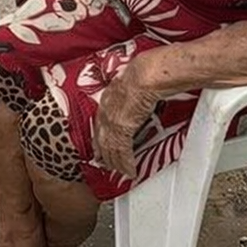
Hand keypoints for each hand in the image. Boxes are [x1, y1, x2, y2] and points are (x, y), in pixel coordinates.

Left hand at [93, 57, 160, 177]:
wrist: (146, 75)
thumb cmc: (145, 74)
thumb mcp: (132, 85)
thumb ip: (131, 96)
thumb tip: (139, 100)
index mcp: (107, 99)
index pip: (100, 124)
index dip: (100, 138)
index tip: (101, 147)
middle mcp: (106, 111)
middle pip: (102, 139)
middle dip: (105, 155)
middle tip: (109, 165)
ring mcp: (112, 121)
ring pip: (110, 148)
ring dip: (116, 163)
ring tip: (122, 172)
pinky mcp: (122, 129)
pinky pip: (122, 151)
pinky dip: (127, 163)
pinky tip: (130, 170)